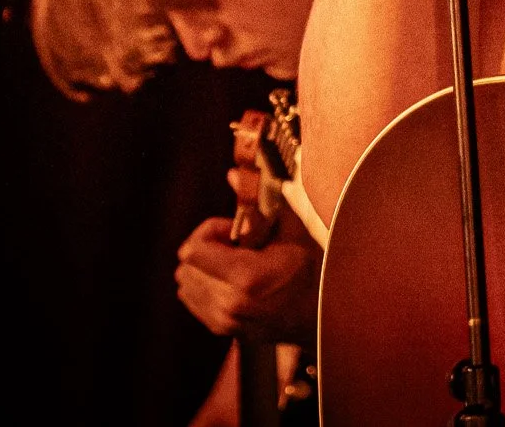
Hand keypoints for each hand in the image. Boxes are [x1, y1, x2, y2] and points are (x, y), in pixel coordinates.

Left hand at [174, 170, 319, 341]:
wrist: (319, 315)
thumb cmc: (310, 269)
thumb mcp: (291, 231)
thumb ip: (260, 203)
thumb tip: (232, 175)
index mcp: (246, 277)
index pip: (192, 251)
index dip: (209, 232)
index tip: (233, 231)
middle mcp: (230, 303)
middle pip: (186, 266)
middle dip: (206, 250)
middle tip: (236, 247)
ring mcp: (224, 320)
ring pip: (186, 283)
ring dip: (204, 269)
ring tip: (234, 266)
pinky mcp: (221, 329)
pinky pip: (191, 299)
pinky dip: (205, 285)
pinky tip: (231, 282)